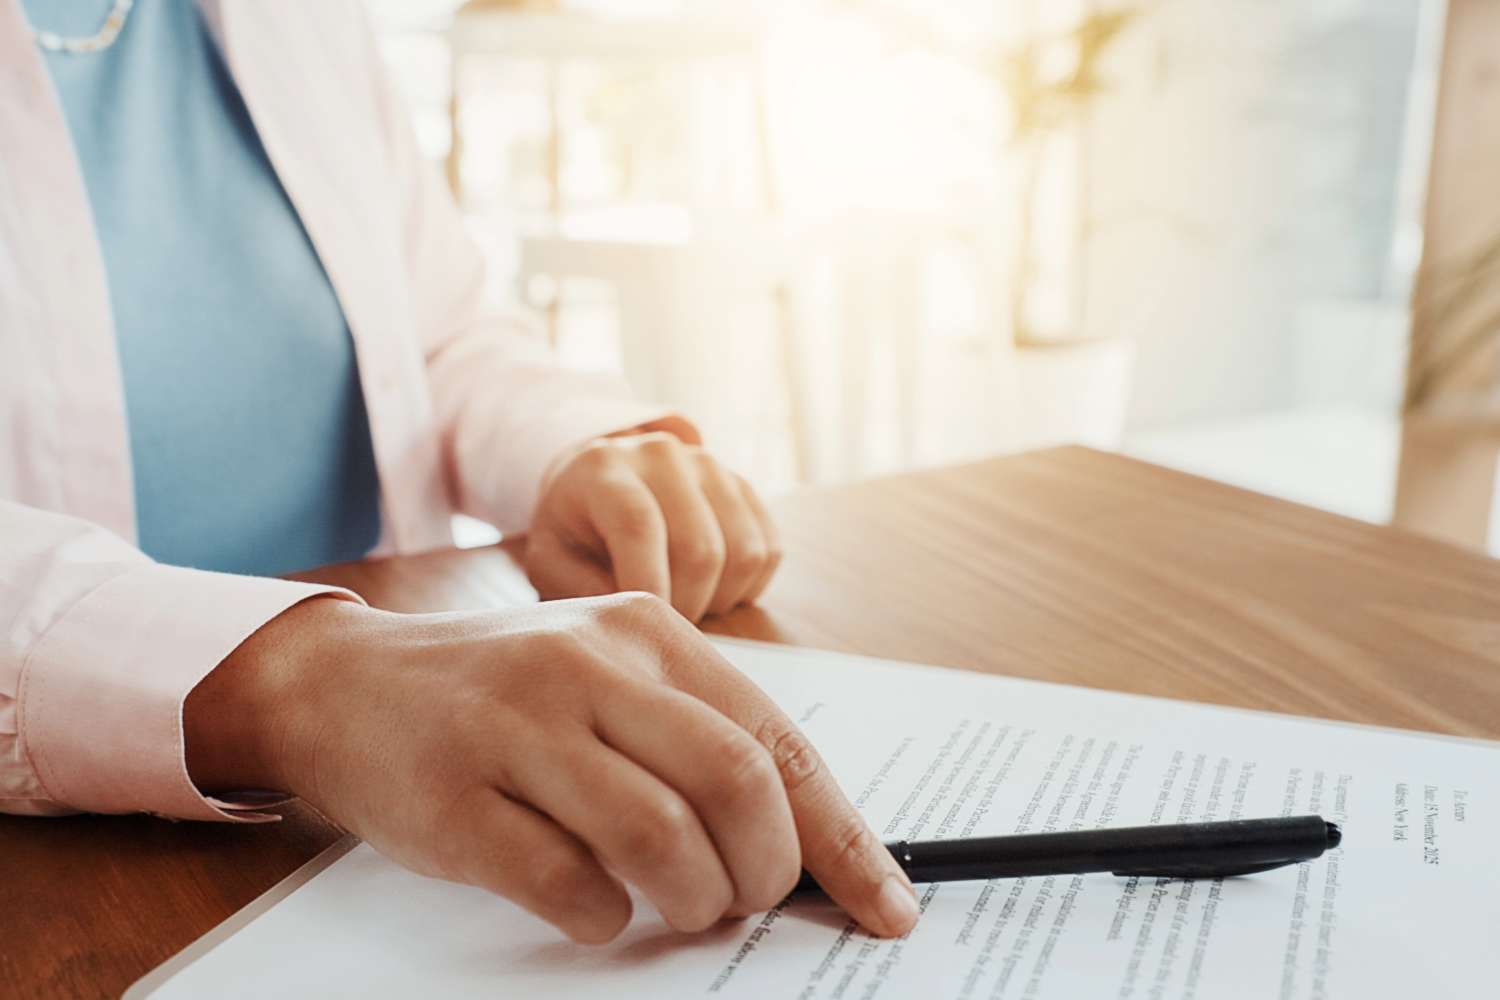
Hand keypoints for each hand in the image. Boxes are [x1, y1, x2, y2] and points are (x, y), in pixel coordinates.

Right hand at [184, 593, 918, 943]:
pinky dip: (605, 917)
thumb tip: (806, 846)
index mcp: (646, 632)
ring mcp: (519, 729)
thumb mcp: (607, 677)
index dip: (842, 835)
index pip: (778, 741)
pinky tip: (597, 907)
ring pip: (661, 835)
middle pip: (735, 783)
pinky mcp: (459, 801)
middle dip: (768, 871)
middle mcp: (589, 666)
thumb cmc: (503, 693)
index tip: (885, 905)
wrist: (349, 686)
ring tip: (685, 908)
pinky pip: (569, 883)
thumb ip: (694, 737)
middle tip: (750, 900)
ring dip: (695, 898)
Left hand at [525, 427, 780, 621]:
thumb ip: (578, 588)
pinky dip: (747, 586)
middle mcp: (662, 455)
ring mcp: (710, 465)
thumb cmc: (574, 530)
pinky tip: (712, 588)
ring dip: (720, 598)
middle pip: (700, 548)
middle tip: (664, 624)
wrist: (603, 481)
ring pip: (744, 553)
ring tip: (685, 603)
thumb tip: (632, 612)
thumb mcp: (550, 559)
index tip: (650, 629)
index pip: (639, 524)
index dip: (650, 584)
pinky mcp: (742, 485)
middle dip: (687, 605)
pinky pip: (769, 549)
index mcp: (604, 468)